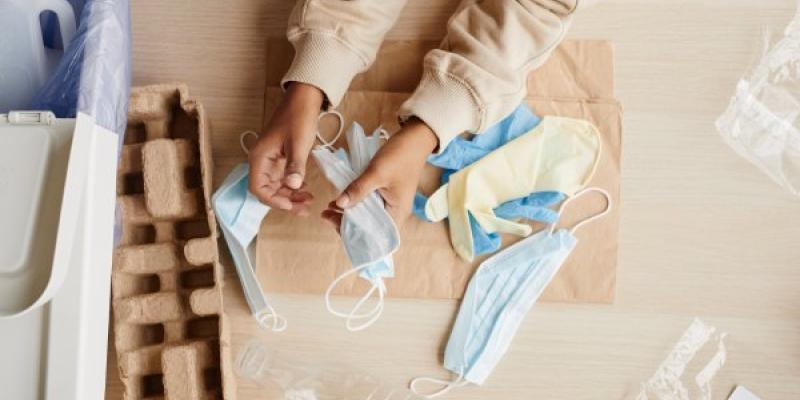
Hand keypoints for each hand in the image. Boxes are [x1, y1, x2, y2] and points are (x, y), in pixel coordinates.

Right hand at [249, 82, 323, 214]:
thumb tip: (292, 186)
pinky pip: (283, 178)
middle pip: (267, 190)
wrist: (304, 99)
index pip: (258, 188)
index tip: (290, 205)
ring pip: (276, 186)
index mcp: (259, 157)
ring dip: (290, 196)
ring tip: (308, 201)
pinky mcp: (280, 158)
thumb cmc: (298, 117)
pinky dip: (293, 186)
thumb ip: (295, 166)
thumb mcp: (298, 143)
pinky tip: (306, 189)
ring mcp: (271, 160)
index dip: (272, 200)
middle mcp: (261, 160)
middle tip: (304, 208)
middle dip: (284, 201)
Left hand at [322, 118, 438, 229]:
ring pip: (367, 217)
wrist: (414, 139)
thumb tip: (339, 204)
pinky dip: (355, 204)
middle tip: (327, 214)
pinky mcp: (385, 196)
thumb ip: (358, 189)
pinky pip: (368, 206)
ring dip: (348, 214)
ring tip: (330, 207)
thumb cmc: (400, 156)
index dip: (353, 233)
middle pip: (368, 229)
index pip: (373, 235)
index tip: (334, 223)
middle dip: (346, 224)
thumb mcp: (376, 172)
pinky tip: (341, 200)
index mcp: (397, 213)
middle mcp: (395, 213)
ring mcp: (390, 204)